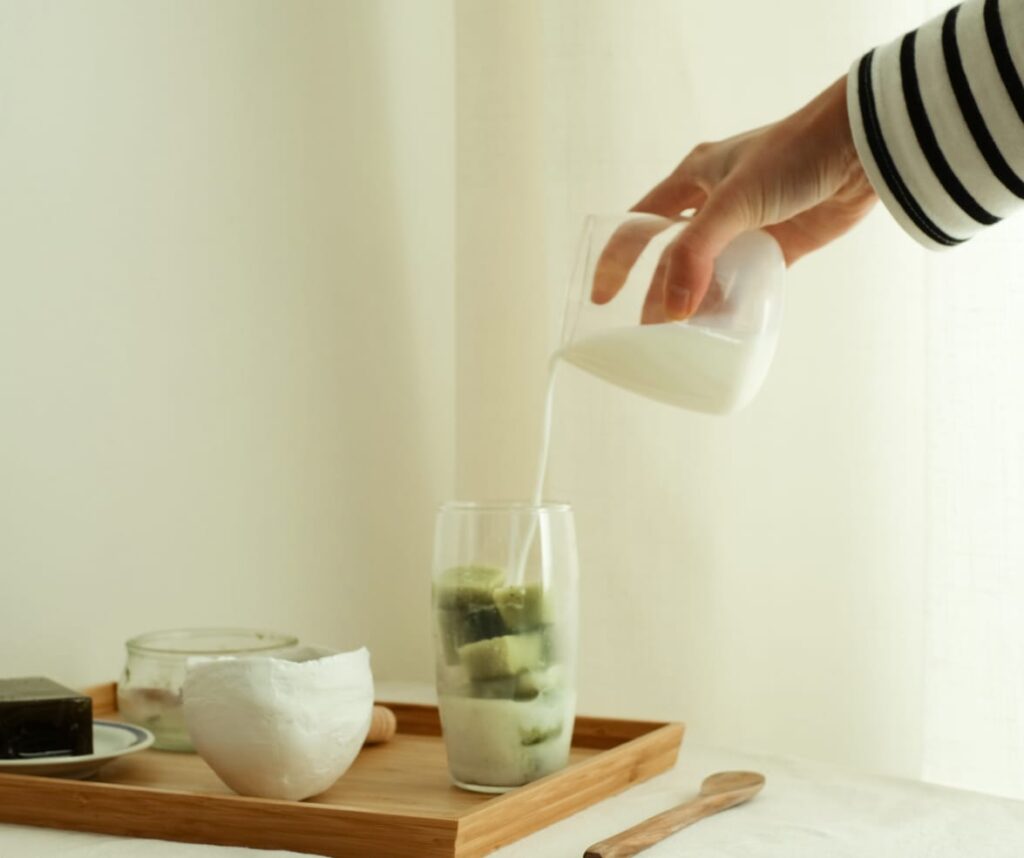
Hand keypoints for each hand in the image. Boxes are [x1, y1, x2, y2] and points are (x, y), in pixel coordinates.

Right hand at [593, 76, 876, 320]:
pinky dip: (733, 304)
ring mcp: (746, 226)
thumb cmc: (793, 154)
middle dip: (659, 295)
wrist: (862, 146)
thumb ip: (698, 253)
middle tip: (651, 335)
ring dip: (696, 303)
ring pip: (708, 273)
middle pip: (672, 258)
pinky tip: (724, 327)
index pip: (638, 224)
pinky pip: (745, 282)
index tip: (602, 300)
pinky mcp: (779, 245)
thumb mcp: (733, 200)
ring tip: (685, 340)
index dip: (617, 261)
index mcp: (691, 178)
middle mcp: (712, 203)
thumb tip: (674, 309)